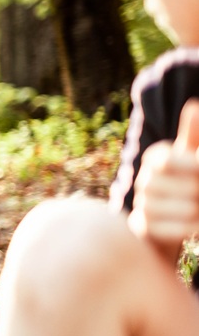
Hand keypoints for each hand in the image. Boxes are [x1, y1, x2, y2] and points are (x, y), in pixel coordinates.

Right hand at [130, 99, 198, 258]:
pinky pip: (169, 230)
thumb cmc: (190, 179)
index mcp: (156, 157)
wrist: (177, 217)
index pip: (168, 161)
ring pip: (183, 210)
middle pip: (185, 187)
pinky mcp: (141, 226)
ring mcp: (142, 203)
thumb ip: (193, 134)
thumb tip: (193, 105)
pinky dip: (190, 229)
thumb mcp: (193, 156)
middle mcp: (145, 179)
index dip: (192, 167)